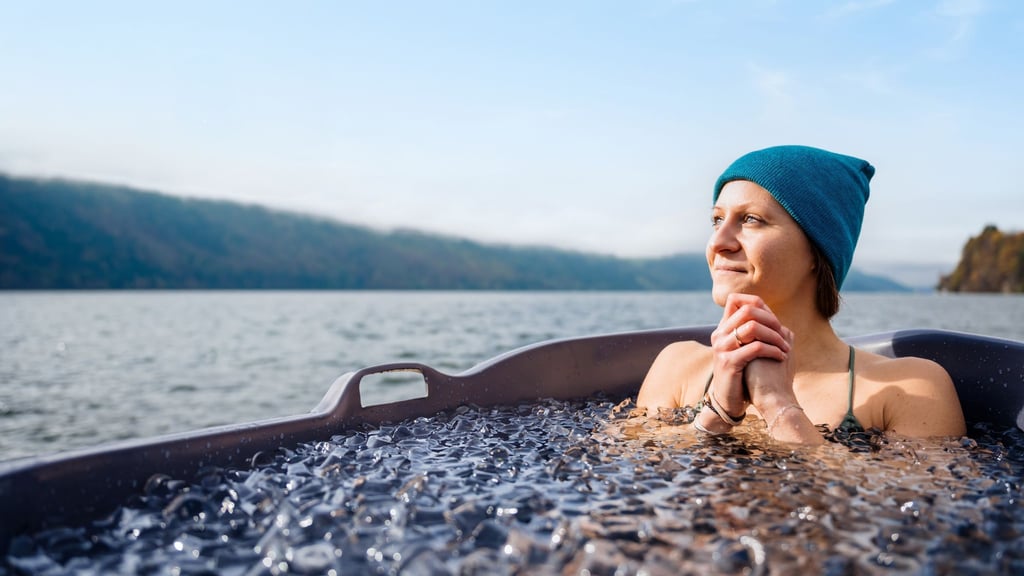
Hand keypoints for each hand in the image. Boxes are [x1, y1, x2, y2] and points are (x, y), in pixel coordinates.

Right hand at [708, 294, 790, 416]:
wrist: (729, 400)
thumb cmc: (742, 373)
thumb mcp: (744, 348)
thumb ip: (751, 331)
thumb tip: (770, 313)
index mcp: (722, 328)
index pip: (735, 300)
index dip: (756, 303)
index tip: (773, 319)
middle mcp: (719, 334)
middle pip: (747, 310)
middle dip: (771, 320)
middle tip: (783, 333)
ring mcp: (721, 348)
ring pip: (753, 327)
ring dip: (774, 336)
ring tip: (785, 347)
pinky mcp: (728, 363)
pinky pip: (756, 348)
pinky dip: (773, 350)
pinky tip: (781, 356)